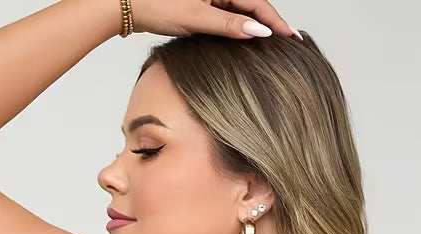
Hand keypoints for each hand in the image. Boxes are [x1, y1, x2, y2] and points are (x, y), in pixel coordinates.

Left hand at [126, 0, 299, 39]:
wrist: (128, 5)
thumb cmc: (157, 5)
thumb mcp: (197, 18)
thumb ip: (229, 25)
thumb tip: (259, 31)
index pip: (257, 2)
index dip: (276, 20)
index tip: (292, 36)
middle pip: (251, 4)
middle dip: (268, 22)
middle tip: (288, 41)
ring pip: (239, 9)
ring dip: (253, 25)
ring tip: (272, 42)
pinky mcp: (201, 2)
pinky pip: (226, 13)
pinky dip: (237, 25)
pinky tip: (246, 38)